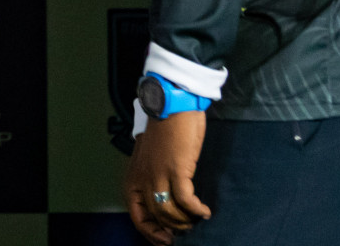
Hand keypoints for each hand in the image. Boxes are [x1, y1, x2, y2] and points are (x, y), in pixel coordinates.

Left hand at [125, 111, 211, 244]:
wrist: (172, 106)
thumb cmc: (165, 130)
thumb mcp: (151, 157)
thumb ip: (153, 177)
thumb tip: (164, 200)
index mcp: (134, 176)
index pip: (137, 215)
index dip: (151, 232)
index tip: (166, 239)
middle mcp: (143, 178)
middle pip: (156, 216)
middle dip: (173, 228)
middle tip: (187, 230)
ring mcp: (159, 174)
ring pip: (170, 212)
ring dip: (186, 221)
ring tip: (197, 220)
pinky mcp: (177, 169)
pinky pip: (186, 201)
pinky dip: (196, 210)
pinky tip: (204, 211)